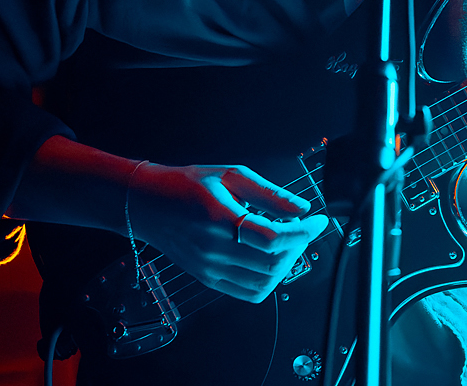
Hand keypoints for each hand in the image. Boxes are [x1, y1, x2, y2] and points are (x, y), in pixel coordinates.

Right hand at [126, 163, 328, 302]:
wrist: (147, 204)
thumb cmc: (187, 184)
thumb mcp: (230, 175)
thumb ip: (269, 194)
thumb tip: (302, 209)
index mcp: (219, 219)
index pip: (273, 238)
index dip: (303, 232)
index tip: (318, 220)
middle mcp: (213, 250)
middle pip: (272, 263)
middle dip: (298, 246)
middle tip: (303, 228)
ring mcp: (210, 269)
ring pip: (264, 282)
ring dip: (286, 265)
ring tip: (287, 242)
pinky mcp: (208, 279)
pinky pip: (249, 292)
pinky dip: (269, 280)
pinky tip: (271, 259)